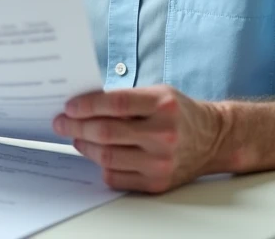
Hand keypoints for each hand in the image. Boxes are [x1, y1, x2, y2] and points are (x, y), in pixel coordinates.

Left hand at [52, 84, 229, 192]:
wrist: (213, 139)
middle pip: (107, 132)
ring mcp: (161, 161)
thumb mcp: (158, 93)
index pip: (116, 104)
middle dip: (76, 126)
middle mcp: (164, 134)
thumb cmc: (179, 112)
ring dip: (84, 145)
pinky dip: (101, 165)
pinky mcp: (157, 182)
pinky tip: (96, 153)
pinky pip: (116, 177)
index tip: (69, 106)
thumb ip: (125, 98)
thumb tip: (83, 104)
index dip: (87, 105)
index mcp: (163, 105)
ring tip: (76, 136)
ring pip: (108, 156)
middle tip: (61, 122)